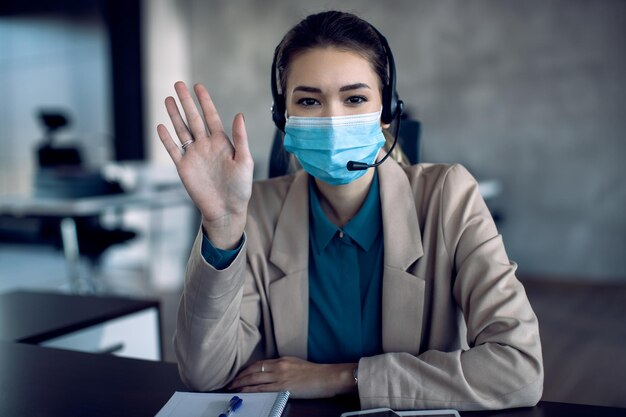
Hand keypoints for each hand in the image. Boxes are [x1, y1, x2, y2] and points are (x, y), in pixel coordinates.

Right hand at [157, 82, 253, 248]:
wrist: (226, 209)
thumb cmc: (240, 187)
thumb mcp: (244, 161)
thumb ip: (240, 138)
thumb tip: (239, 115)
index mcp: (222, 142)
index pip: (211, 116)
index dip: (204, 101)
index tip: (198, 86)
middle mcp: (205, 146)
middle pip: (193, 119)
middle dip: (186, 102)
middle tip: (178, 84)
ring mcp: (193, 156)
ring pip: (181, 130)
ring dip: (174, 115)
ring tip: (168, 99)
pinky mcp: (183, 167)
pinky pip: (173, 150)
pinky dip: (166, 139)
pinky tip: (161, 126)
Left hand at [228, 356, 356, 398]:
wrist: (326, 377)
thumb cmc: (315, 373)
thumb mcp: (296, 364)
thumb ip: (283, 366)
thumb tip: (272, 372)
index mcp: (282, 360)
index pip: (259, 363)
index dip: (247, 369)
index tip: (239, 374)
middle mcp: (279, 366)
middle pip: (254, 370)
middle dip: (240, 376)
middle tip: (230, 381)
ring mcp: (280, 376)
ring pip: (255, 379)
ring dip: (241, 383)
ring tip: (232, 387)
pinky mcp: (283, 387)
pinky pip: (262, 389)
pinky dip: (250, 390)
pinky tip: (243, 392)